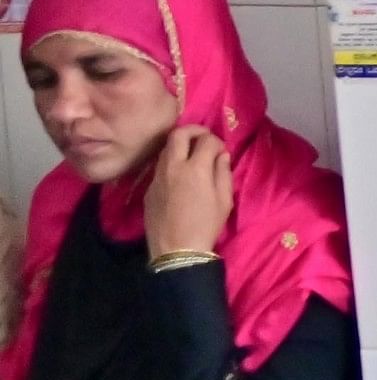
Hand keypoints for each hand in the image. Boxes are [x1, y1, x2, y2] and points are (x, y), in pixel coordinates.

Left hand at [144, 128, 231, 259]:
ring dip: (180, 146)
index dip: (217, 141)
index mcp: (195, 168)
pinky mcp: (149, 187)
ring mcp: (157, 176)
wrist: (176, 249)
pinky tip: (180, 176)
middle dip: (193, 130)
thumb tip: (221, 156)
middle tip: (203, 138)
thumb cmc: (206, 225)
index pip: (206, 140)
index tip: (222, 151)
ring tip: (192, 156)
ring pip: (165, 149)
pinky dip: (172, 163)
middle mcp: (172, 166)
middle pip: (178, 134)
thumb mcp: (224, 200)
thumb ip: (223, 173)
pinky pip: (160, 167)